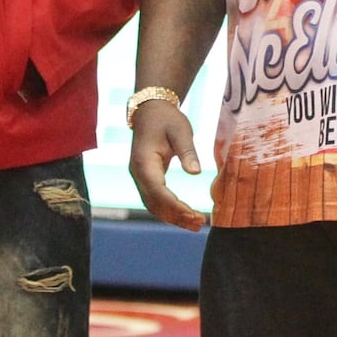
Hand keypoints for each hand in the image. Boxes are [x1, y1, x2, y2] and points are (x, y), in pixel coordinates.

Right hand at [128, 99, 206, 230]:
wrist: (151, 112)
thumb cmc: (167, 119)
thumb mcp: (181, 130)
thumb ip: (187, 151)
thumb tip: (195, 173)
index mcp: (144, 162)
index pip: (158, 190)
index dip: (175, 205)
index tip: (193, 214)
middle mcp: (138, 174)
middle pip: (154, 203)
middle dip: (176, 216)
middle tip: (199, 224)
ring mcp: (140, 178)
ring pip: (153, 205)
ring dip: (172, 217)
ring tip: (196, 225)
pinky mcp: (146, 179)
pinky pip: (155, 200)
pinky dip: (169, 210)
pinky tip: (185, 216)